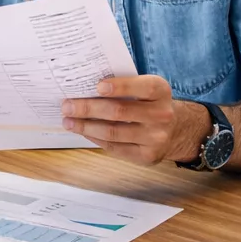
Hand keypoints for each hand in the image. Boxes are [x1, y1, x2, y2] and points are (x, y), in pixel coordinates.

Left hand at [61, 75, 207, 165]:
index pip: (141, 87)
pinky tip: (83, 132)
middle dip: (88, 108)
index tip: (97, 86)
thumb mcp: (144, 88)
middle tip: (67, 106)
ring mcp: (156, 138)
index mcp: (160, 91)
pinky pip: (115, 147)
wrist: (174, 130)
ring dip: (85, 127)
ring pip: (113, 132)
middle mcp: (161, 115)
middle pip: (119, 111)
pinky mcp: (147, 156)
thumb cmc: (148, 103)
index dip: (120, 87)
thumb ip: (122, 85)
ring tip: (68, 121)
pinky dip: (95, 138)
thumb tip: (83, 86)